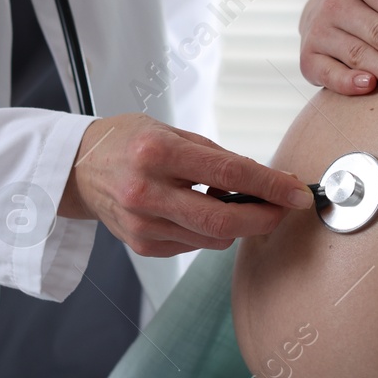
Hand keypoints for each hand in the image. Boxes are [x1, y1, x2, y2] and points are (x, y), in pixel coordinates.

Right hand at [59, 114, 314, 256]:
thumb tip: (268, 182)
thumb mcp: (172, 131)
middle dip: (265, 218)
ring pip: (212, 238)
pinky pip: (193, 245)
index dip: (271, 186)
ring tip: (234, 202)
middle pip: (223, 220)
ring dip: (237, 225)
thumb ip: (217, 158)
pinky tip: (198, 210)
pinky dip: (209, 232)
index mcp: (156, 151)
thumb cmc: (128, 141)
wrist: (79, 167)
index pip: (229, 174)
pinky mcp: (141, 244)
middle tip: (285, 209)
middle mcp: (146, 190)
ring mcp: (142, 223)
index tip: (298, 193)